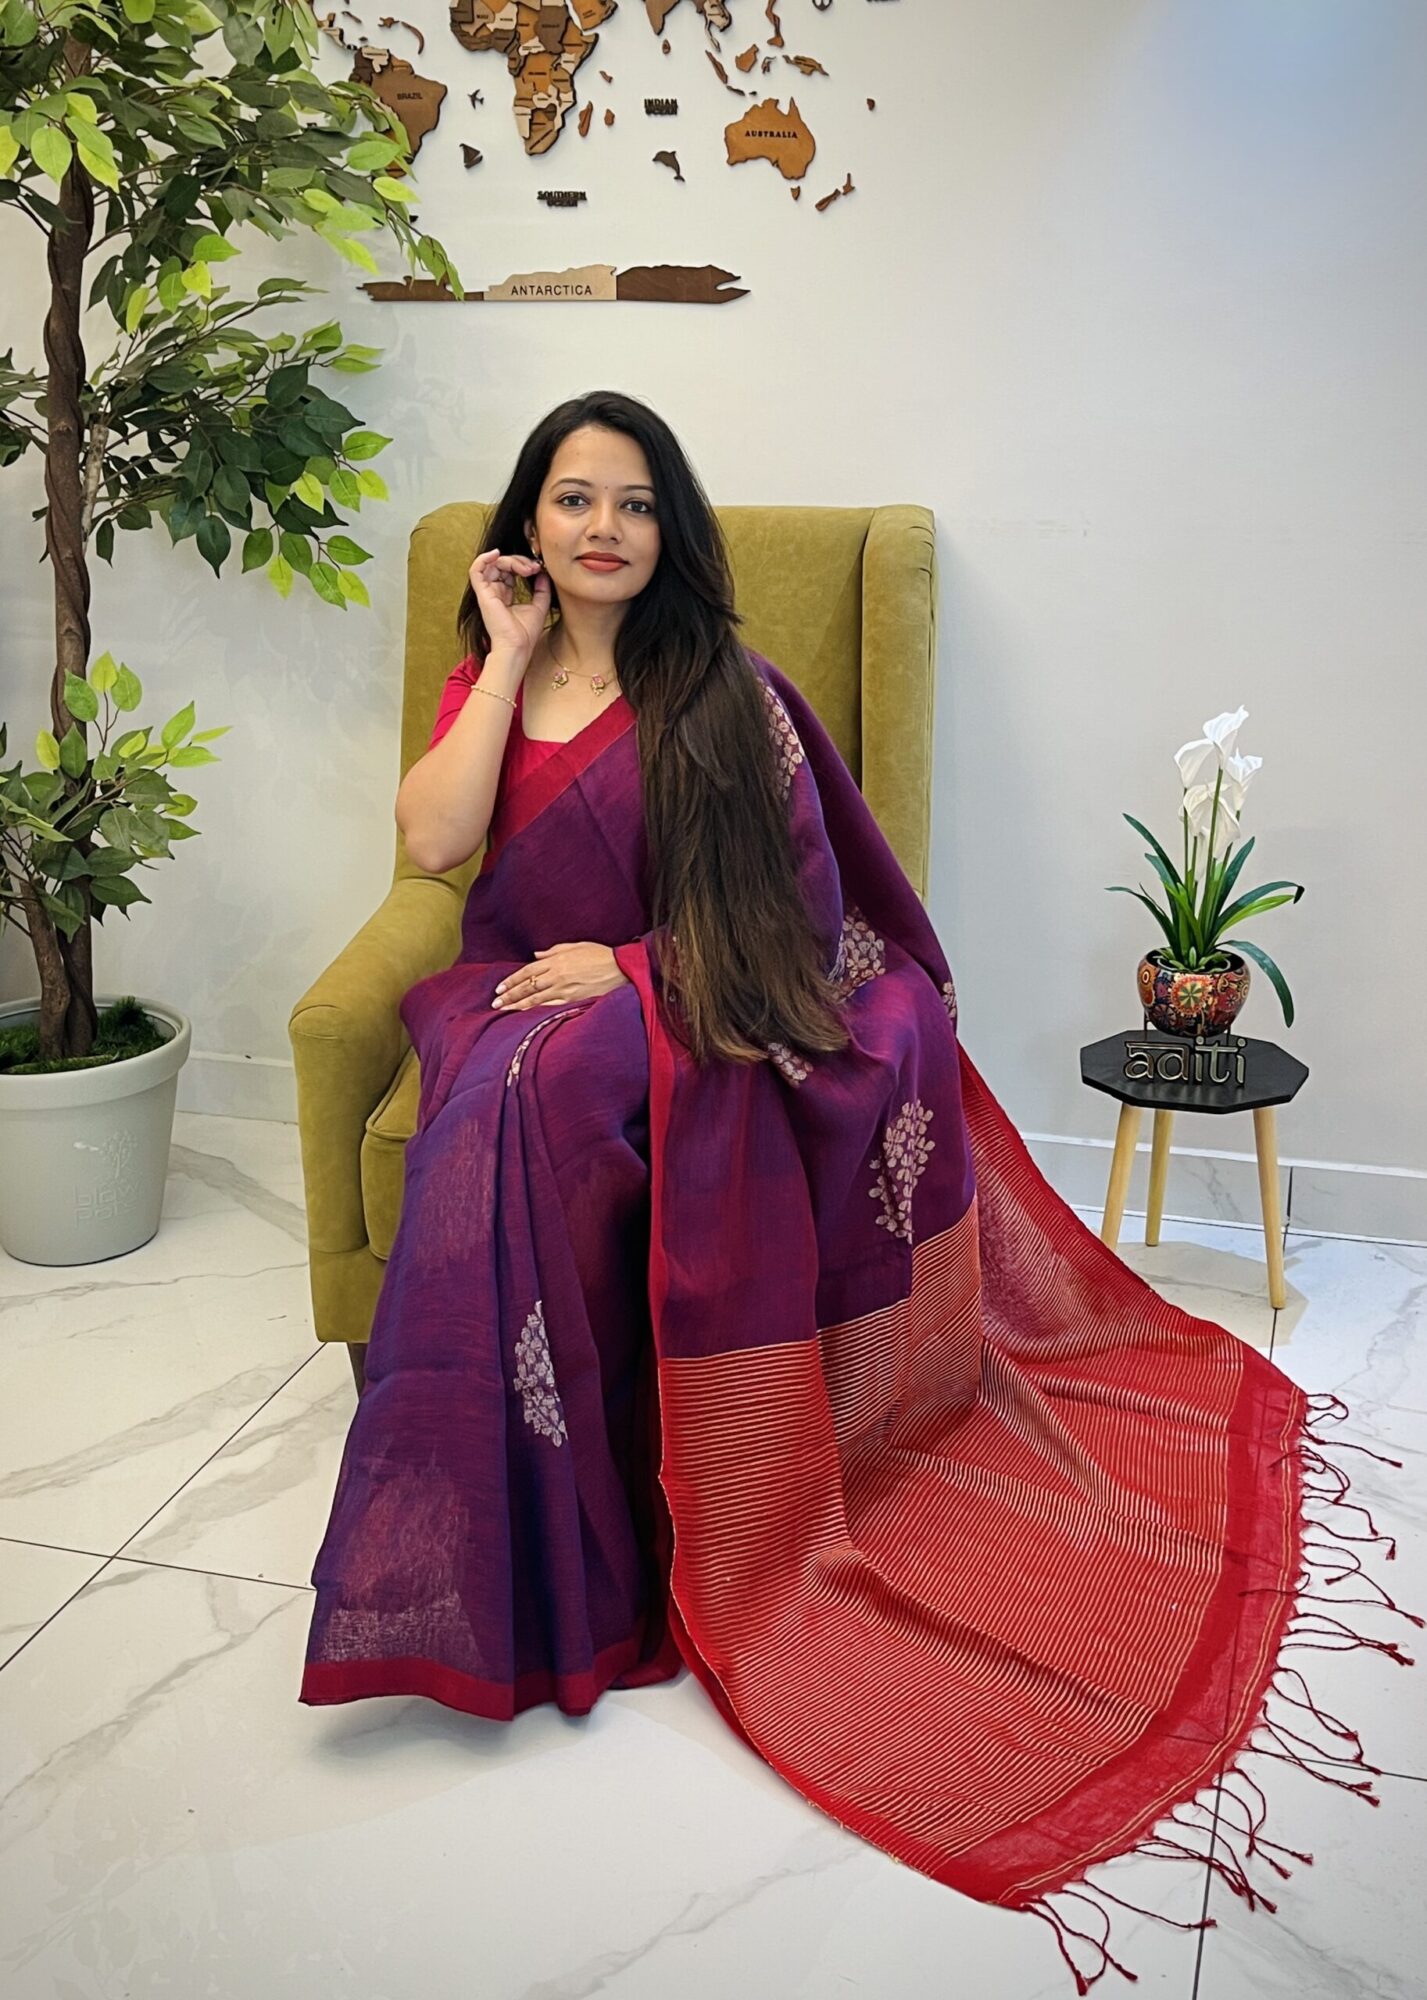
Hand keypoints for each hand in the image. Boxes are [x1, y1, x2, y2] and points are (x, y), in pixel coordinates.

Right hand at [467, 548, 550, 672]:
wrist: (517, 646)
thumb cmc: (526, 633)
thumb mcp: (539, 606)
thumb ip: (542, 589)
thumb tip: (544, 573)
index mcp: (506, 595)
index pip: (510, 571)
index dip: (523, 565)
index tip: (538, 568)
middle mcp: (495, 592)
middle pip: (503, 565)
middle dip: (520, 561)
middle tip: (534, 567)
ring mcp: (487, 592)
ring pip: (493, 564)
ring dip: (511, 560)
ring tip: (526, 569)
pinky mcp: (482, 594)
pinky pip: (476, 570)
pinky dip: (483, 559)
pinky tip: (496, 554)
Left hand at [491, 941, 631, 1011]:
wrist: (621, 968)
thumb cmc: (600, 955)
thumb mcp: (575, 946)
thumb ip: (553, 951)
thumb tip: (536, 955)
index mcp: (556, 960)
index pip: (527, 971)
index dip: (512, 980)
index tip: (500, 988)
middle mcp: (557, 975)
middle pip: (527, 986)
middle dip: (510, 995)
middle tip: (496, 1003)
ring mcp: (565, 989)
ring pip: (535, 999)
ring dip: (518, 1006)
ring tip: (504, 1011)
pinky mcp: (573, 1000)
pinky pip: (551, 1007)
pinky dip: (536, 1012)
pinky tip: (526, 1016)